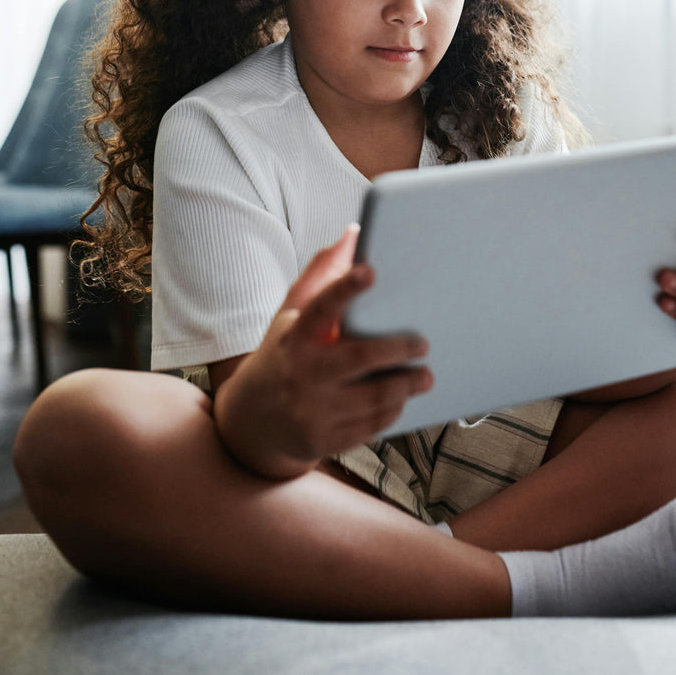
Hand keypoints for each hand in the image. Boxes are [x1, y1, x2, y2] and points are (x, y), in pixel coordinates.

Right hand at [214, 226, 432, 478]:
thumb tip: (354, 233)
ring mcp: (310, 410)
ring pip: (371, 398)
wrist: (250, 422)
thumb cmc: (282, 356)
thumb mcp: (291, 316)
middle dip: (397, 348)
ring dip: (404, 386)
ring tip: (425, 375)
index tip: (370, 270)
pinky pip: (368, 426)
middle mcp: (300, 372)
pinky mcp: (321, 440)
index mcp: (294, 336)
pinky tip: (402, 399)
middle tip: (423, 342)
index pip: (321, 306)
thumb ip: (322, 276)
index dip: (346, 287)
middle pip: (358, 358)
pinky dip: (391, 412)